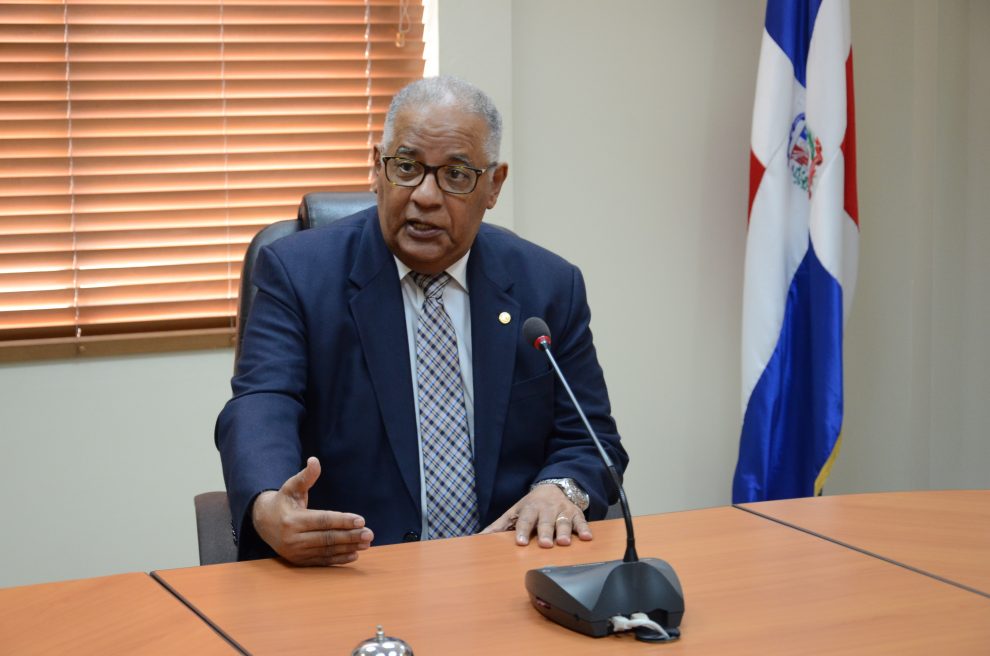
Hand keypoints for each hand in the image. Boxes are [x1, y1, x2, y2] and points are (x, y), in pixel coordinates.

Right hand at [251, 457, 373, 565]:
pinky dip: (338, 559)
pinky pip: (321, 561)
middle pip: (327, 538)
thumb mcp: (291, 486)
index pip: (322, 520)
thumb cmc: (283, 501)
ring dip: (348, 548)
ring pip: (326, 550)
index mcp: (292, 520)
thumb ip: (306, 476)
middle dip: (350, 536)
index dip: (342, 520)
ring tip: (366, 543)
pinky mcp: (298, 561)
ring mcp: (295, 552)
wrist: (263, 522)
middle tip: (369, 534)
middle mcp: (292, 539)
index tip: (361, 520)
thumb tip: (314, 460)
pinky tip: (354, 555)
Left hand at [481, 484, 592, 547]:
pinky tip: (587, 538)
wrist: (555, 486)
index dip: (522, 530)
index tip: (519, 541)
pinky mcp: (576, 513)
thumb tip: (479, 537)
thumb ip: (499, 526)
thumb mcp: (514, 511)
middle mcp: (547, 509)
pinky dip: (584, 529)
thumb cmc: (532, 505)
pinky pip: (581, 521)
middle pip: (545, 521)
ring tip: (564, 543)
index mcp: (530, 508)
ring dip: (564, 531)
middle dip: (545, 532)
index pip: (525, 519)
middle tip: (544, 544)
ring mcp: (562, 510)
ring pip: (563, 521)